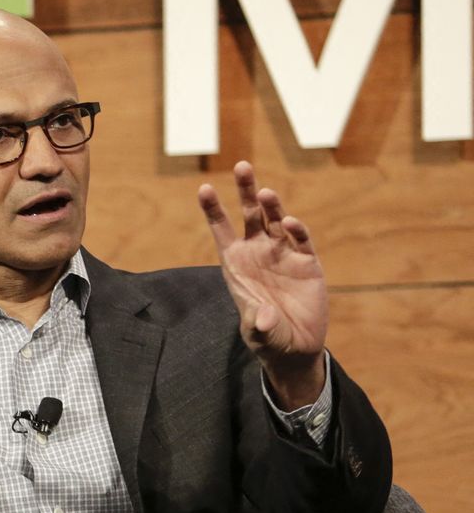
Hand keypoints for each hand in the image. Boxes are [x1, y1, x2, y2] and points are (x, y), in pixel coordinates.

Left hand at [197, 160, 327, 407]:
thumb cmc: (266, 336)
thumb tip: (262, 320)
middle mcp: (258, 253)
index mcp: (236, 264)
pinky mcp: (307, 263)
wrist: (294, 346)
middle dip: (245, 191)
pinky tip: (290, 222)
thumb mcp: (258, 331)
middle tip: (241, 165)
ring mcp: (283, 255)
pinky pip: (301, 240)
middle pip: (250, 215)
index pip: (222, 230)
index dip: (214, 209)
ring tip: (264, 193)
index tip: (205, 188)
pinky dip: (297, 230)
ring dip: (271, 206)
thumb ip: (258, 322)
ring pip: (276, 221)